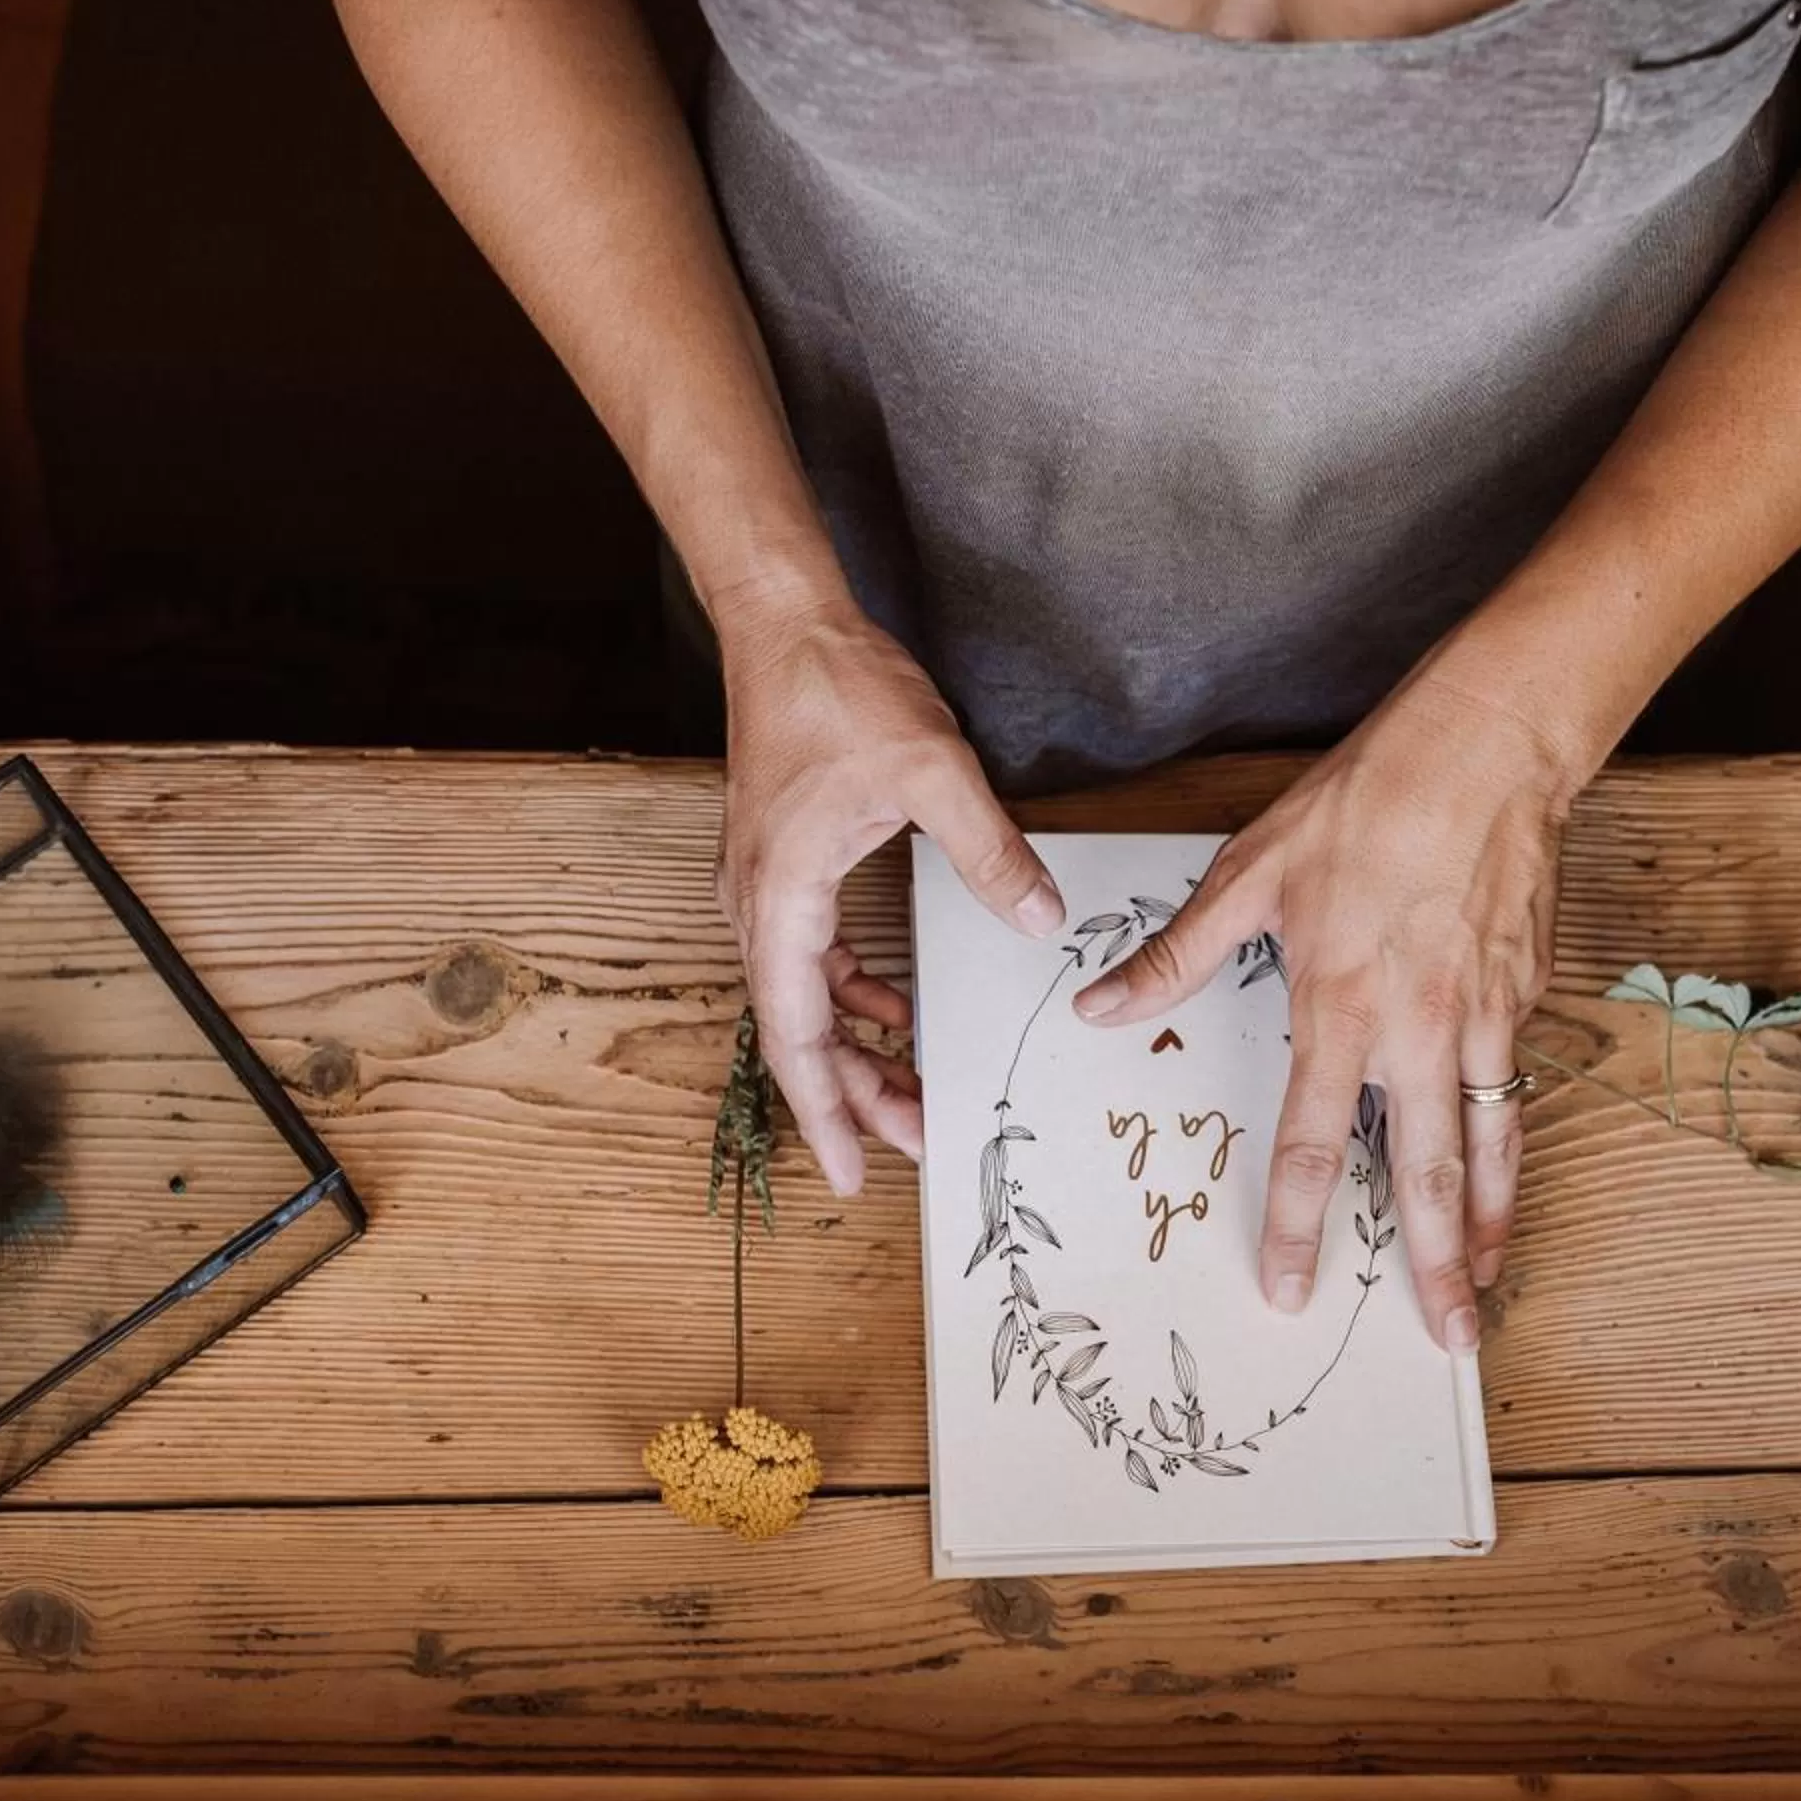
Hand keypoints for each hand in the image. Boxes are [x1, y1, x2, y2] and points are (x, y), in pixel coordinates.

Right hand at [717, 586, 1061, 1195]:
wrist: (786, 625)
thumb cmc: (839, 692)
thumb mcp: (932, 774)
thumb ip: (990, 854)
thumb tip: (1040, 922)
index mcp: (782, 901)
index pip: (798, 1038)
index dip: (826, 1114)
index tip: (849, 1176)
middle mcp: (759, 907)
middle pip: (801, 1034)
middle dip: (857, 1096)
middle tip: (921, 1143)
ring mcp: (767, 888)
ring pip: (806, 1001)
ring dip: (858, 1049)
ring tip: (913, 1092)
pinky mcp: (786, 867)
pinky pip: (813, 957)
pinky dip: (855, 994)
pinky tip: (898, 1007)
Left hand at [1071, 664, 1568, 1349]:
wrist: (1486, 749)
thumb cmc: (1366, 802)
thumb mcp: (1251, 872)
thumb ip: (1178, 955)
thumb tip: (1101, 1006)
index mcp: (1337, 1008)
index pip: (1310, 1145)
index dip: (1297, 1225)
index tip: (1288, 1287)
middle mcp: (1415, 1031)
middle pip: (1423, 1174)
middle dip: (1433, 1264)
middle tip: (1444, 1335)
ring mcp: (1482, 1019)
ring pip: (1488, 1146)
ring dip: (1488, 1225)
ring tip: (1487, 1286)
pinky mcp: (1525, 995)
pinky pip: (1516, 1090)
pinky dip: (1515, 1148)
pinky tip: (1507, 1180)